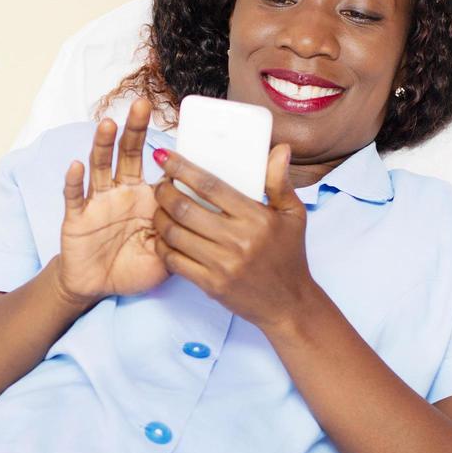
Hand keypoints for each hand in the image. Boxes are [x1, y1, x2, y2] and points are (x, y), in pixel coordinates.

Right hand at [56, 98, 168, 306]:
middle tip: (142, 104)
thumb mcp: (165, 254)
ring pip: (100, 167)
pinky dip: (74, 181)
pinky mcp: (77, 216)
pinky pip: (75, 196)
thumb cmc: (133, 266)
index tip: (178, 125)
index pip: (157, 167)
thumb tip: (203, 219)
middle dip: (134, 129)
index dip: (166, 151)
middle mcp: (121, 191)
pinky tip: (76, 166)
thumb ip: (181, 236)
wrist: (97, 285)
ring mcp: (98, 201)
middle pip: (128, 154)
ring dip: (103, 145)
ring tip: (109, 124)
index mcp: (146, 197)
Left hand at [152, 143, 323, 331]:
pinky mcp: (210, 285)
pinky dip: (161, 245)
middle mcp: (238, 240)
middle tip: (159, 184)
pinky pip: (174, 261)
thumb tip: (280, 149)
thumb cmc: (289, 256)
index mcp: (256, 218)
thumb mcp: (293, 215)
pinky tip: (161, 236)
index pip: (210, 185)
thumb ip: (279, 182)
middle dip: (163, 192)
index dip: (182, 168)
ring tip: (158, 208)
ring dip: (158, 217)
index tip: (163, 155)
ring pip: (174, 233)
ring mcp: (222, 264)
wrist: (288, 304)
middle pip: (184, 208)